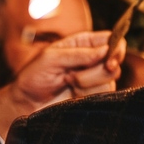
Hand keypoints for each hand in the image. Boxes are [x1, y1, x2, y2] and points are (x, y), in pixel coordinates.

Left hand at [0, 30, 126, 142]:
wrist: (27, 104)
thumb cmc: (34, 77)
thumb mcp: (51, 58)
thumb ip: (79, 54)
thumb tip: (106, 51)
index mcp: (82, 44)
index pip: (110, 39)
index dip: (116, 47)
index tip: (109, 58)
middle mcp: (92, 60)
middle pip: (114, 60)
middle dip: (98, 69)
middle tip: (74, 75)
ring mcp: (94, 79)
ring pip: (110, 79)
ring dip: (88, 83)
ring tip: (69, 83)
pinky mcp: (95, 96)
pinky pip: (105, 94)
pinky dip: (88, 95)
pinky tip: (74, 94)